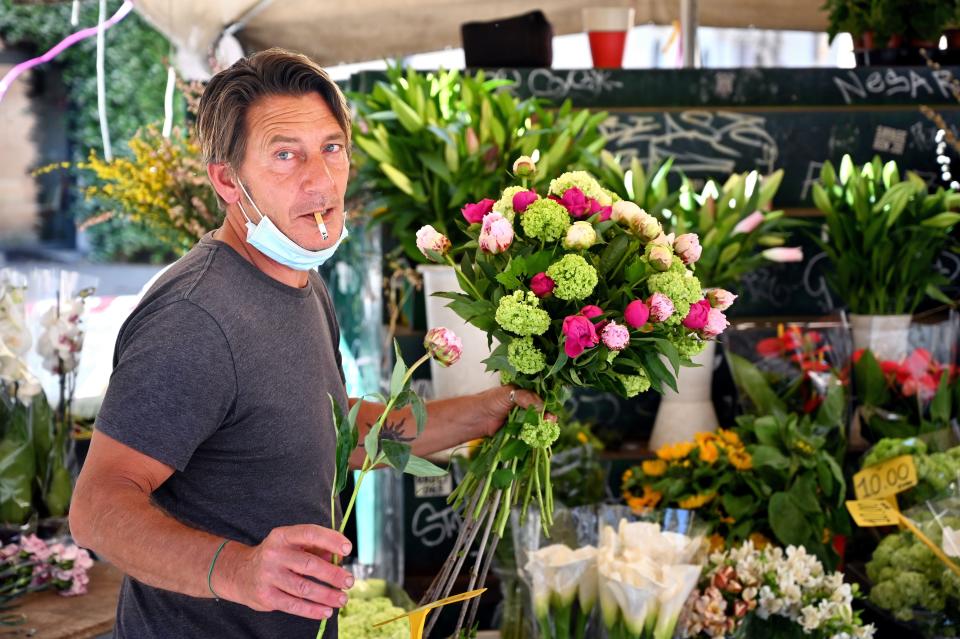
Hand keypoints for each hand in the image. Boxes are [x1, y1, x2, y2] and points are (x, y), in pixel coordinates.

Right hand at [213, 524, 354, 619]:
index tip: (348, 548)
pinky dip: (312, 610)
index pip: (309, 533)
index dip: (330, 539)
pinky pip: (294, 605)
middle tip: (349, 581)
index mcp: (282, 536)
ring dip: (327, 595)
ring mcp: (268, 576)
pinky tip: (326, 611)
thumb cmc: (276, 556)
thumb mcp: (291, 545)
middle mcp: (274, 554)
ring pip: (303, 588)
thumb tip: (339, 556)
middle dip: (333, 574)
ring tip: (342, 599)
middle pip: (309, 565)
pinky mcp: (266, 596)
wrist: (239, 573)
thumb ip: (315, 548)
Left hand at [475, 385, 554, 437]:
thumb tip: (541, 406)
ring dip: (542, 428)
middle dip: (548, 418)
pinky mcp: (519, 431)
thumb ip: (526, 397)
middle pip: (543, 412)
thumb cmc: (491, 400)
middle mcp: (526, 406)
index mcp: (525, 393)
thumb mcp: (509, 393)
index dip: (549, 405)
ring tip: (544, 430)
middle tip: (549, 422)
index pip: (542, 398)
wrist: (476, 418)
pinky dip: (534, 436)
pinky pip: (530, 434)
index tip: (551, 412)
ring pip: (538, 424)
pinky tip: (537, 438)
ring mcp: (523, 419)